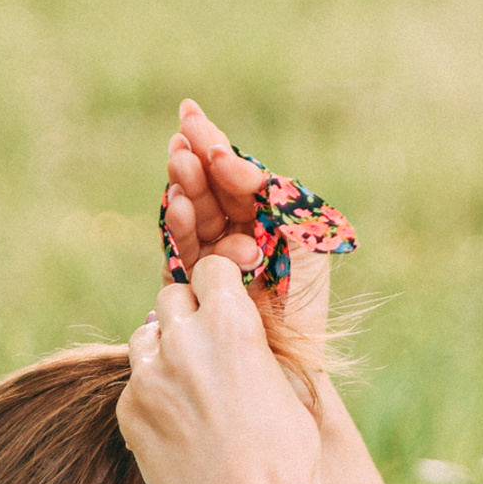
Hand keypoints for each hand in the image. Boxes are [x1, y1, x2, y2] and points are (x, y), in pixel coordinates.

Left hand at [120, 257, 325, 483]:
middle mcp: (183, 340)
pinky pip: (134, 387)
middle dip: (188, 316)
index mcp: (231, 322)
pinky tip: (179, 428)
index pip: (209, 269)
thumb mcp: (282, 380)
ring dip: (163, 352)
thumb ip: (248, 342)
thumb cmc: (287, 451)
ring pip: (145, 339)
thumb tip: (229, 323)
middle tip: (205, 347)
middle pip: (171, 298)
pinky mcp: (128, 411)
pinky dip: (152, 398)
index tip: (222, 301)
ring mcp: (149, 376)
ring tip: (190, 389)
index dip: (218, 285)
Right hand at [163, 100, 335, 367]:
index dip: (214, 146)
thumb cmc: (305, 302)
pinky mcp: (192, 288)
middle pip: (208, 192)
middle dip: (193, 166)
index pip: (236, 177)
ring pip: (191, 217)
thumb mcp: (301, 236)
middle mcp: (236, 236)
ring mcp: (212, 262)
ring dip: (183, 192)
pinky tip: (177, 206)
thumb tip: (227, 159)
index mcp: (266, 221)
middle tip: (181, 145)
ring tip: (180, 171)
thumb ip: (271, 193)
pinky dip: (177, 227)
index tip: (191, 116)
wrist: (292, 367)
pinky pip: (179, 250)